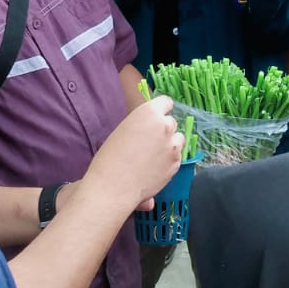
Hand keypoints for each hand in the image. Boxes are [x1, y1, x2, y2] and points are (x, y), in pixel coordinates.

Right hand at [83, 97, 184, 211]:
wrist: (113, 185)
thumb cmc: (110, 157)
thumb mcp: (124, 130)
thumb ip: (142, 124)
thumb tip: (151, 128)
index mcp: (150, 112)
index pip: (166, 102)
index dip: (161, 110)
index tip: (156, 118)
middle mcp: (165, 126)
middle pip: (171, 122)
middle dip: (163, 129)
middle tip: (149, 141)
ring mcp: (173, 146)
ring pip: (178, 139)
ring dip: (169, 144)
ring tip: (153, 155)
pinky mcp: (176, 164)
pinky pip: (177, 157)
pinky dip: (169, 160)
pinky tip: (154, 168)